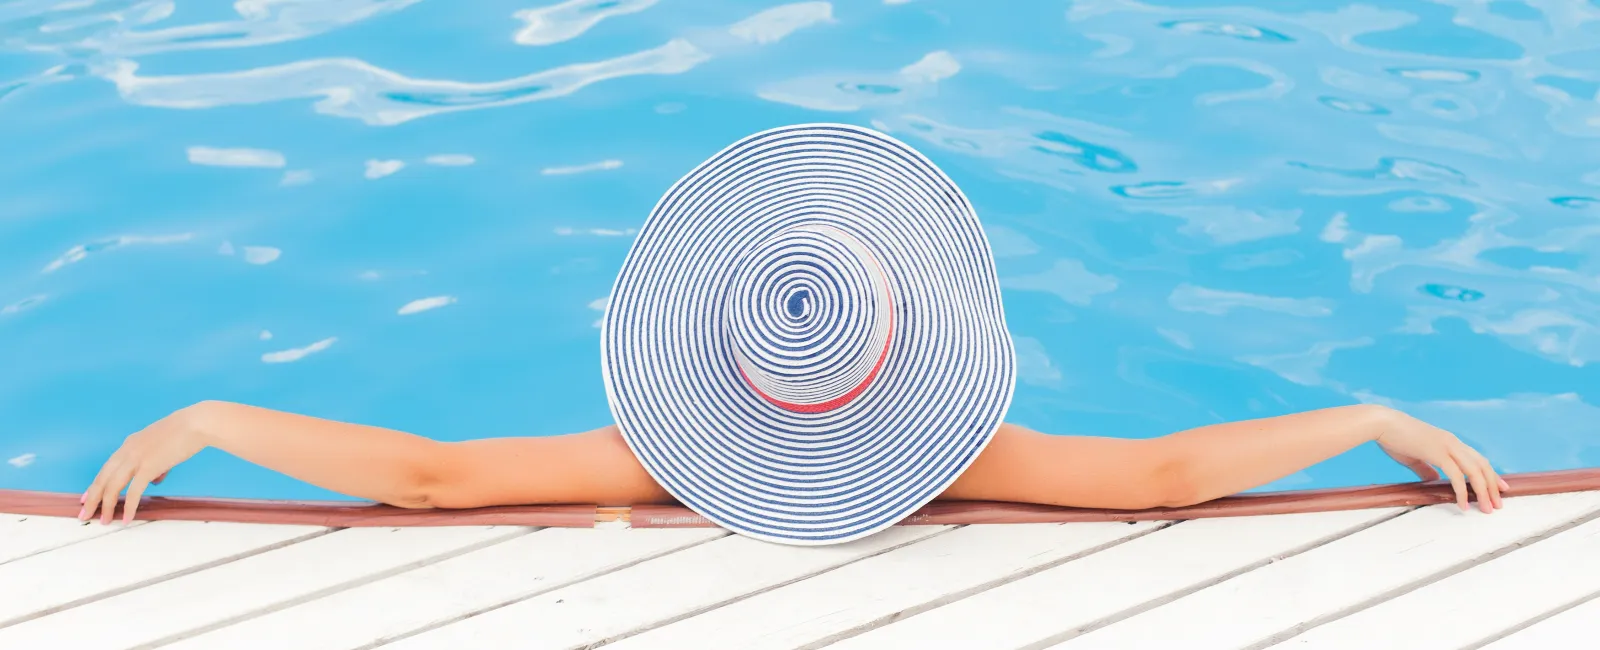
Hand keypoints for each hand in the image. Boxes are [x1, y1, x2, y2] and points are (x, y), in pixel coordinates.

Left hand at [81, 404, 210, 524]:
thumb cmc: (184, 433)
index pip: (106, 468)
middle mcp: (127, 451)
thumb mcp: (162, 446)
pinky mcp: (149, 466)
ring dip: (107, 505)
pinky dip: (130, 506)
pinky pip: (134, 491)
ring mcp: (136, 459)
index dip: (96, 485)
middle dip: (92, 499)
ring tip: (104, 520)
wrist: (195, 424)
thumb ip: (155, 463)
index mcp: (129, 445)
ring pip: (113, 486)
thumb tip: (155, 478)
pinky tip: (127, 517)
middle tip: (85, 514)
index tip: (87, 498)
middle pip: (103, 479)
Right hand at [1374, 408, 1507, 513]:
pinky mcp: (1438, 453)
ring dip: (1483, 491)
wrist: (1383, 423)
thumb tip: (1434, 480)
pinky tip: (1463, 505)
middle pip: (1482, 466)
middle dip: (1492, 486)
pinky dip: (1462, 492)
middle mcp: (1453, 443)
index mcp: (1449, 441)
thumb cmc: (1394, 438)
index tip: (1498, 488)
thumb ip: (1426, 468)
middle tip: (1498, 503)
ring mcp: (1447, 447)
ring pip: (1475, 471)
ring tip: (1487, 508)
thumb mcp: (1413, 456)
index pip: (1477, 459)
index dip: (1490, 474)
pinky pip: (1456, 476)